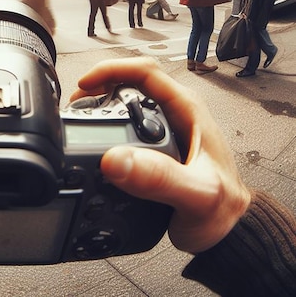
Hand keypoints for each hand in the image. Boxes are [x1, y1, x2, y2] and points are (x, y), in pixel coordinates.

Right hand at [69, 57, 250, 252]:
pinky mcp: (154, 143)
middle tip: (76, 102)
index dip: (110, 71)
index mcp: (187, 109)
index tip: (85, 84)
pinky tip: (93, 135)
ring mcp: (164, 126)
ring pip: (125, 98)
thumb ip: (159, 178)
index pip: (145, 71)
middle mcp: (174, 112)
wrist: (229, 233)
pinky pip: (124, 120)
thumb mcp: (196, 195)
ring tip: (79, 112)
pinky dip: (104, 121)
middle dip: (97, 84)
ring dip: (99, 100)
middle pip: (129, 79)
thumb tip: (116, 159)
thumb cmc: (224, 210)